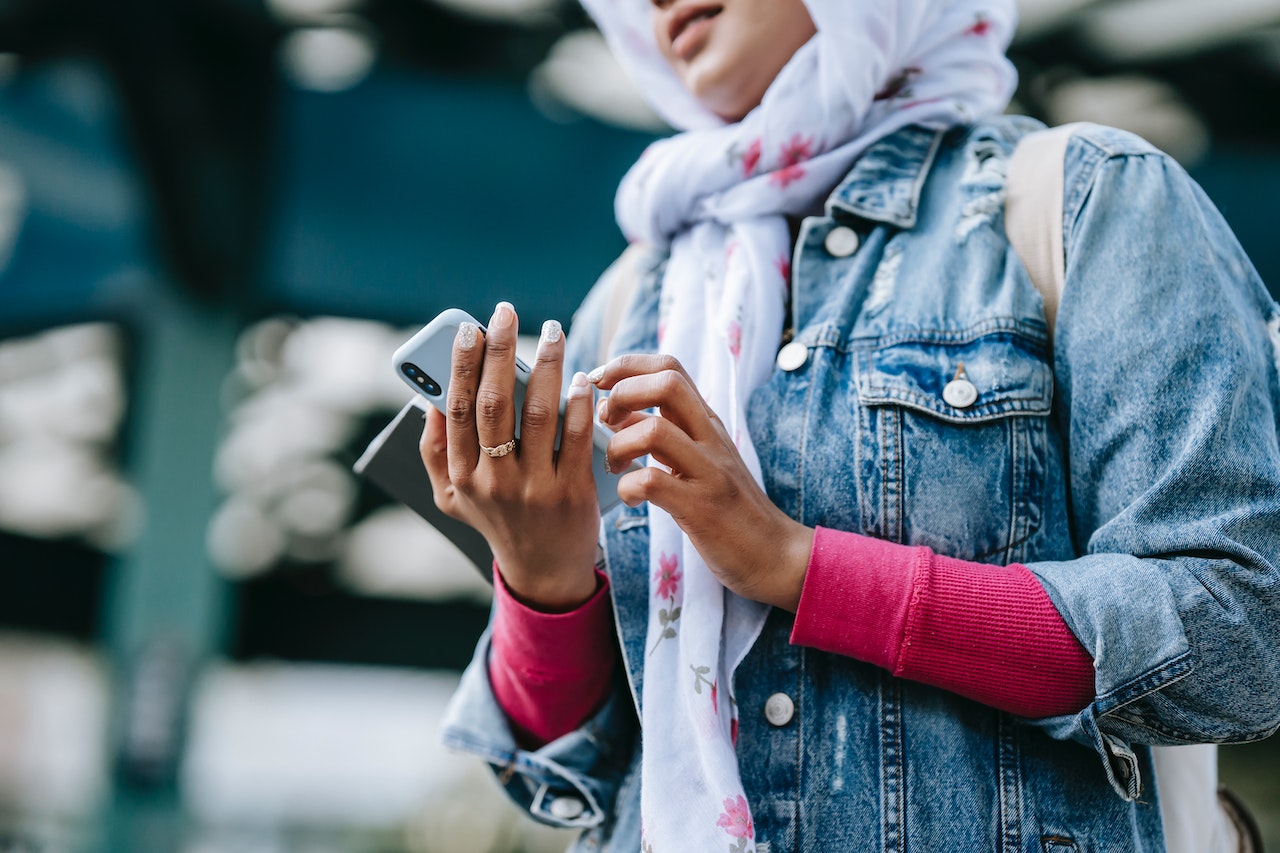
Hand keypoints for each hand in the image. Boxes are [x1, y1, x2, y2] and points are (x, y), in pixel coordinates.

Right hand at [419, 303, 600, 610]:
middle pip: (494, 404)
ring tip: (554, 332)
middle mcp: (493, 481)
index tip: (470, 328)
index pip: (456, 409)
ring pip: (539, 414)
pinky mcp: (572, 493)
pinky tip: (582, 378)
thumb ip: (434, 450)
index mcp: (460, 475)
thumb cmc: (495, 520)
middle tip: (507, 313)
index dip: (462, 365)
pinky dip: (579, 404)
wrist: (543, 572)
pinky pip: (576, 438)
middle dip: (500, 352)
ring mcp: (534, 488)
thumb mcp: (450, 496)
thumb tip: (429, 399)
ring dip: (546, 367)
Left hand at [591, 354, 813, 611]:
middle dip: (623, 392)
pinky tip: (631, 499)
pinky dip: (627, 487)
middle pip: (666, 383)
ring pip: (654, 431)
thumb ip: (669, 431)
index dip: (627, 366)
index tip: (600, 382)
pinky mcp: (701, 508)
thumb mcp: (703, 459)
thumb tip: (620, 408)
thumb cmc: (731, 509)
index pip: (670, 368)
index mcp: (707, 423)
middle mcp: (710, 439)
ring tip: (616, 466)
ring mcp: (709, 472)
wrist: (775, 554)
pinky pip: (651, 482)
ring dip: (618, 445)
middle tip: (605, 420)